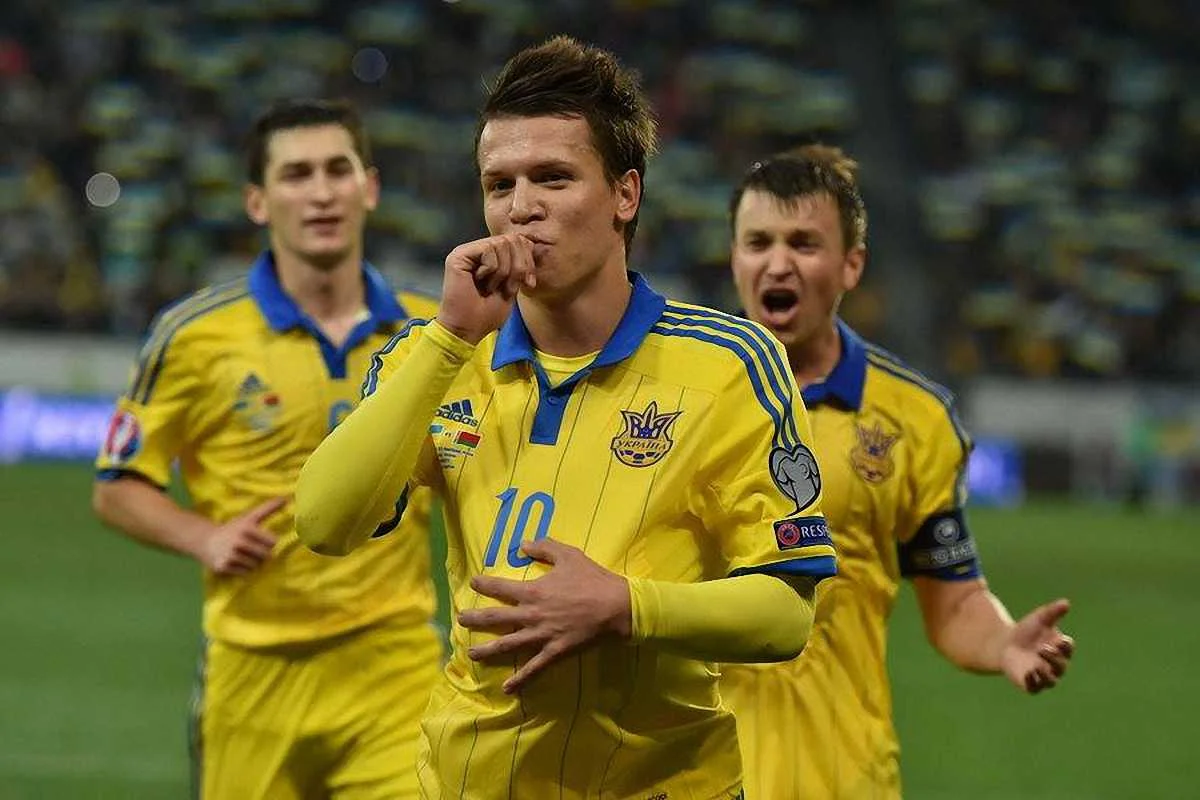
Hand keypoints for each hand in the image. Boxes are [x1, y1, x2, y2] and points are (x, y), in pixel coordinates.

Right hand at [195, 497, 284, 575]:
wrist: (206, 541)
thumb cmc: (234, 528)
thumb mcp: (250, 516)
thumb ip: (269, 508)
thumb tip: (288, 497)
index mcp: (247, 527)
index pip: (273, 542)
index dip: (270, 543)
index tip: (262, 540)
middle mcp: (238, 541)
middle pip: (266, 555)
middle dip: (262, 554)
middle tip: (251, 549)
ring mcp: (230, 554)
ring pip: (255, 565)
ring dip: (253, 562)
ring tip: (243, 555)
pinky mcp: (223, 566)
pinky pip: (244, 573)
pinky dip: (243, 569)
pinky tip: (235, 561)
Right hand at [438, 233, 536, 344]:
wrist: (467, 329)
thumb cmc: (487, 313)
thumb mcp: (513, 285)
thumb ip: (520, 264)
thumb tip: (530, 243)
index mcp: (492, 256)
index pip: (519, 241)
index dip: (528, 260)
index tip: (529, 284)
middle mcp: (479, 250)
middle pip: (512, 239)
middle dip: (519, 266)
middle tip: (509, 288)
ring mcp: (468, 251)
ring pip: (501, 243)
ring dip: (503, 271)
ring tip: (491, 287)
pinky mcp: (459, 255)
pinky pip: (488, 249)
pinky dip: (491, 269)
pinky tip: (479, 282)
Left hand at [458, 539, 630, 693]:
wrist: (617, 607)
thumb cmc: (593, 579)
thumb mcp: (569, 555)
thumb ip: (544, 548)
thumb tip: (522, 545)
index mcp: (533, 591)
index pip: (500, 588)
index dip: (484, 585)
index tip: (473, 583)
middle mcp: (531, 615)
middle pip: (495, 619)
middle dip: (475, 620)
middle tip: (460, 620)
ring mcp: (541, 636)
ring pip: (507, 645)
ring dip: (487, 650)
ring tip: (471, 654)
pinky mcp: (554, 652)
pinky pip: (534, 668)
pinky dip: (520, 680)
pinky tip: (507, 688)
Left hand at [1000, 598, 1074, 693]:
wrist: (1004, 643)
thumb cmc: (1026, 631)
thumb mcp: (1038, 618)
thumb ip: (1052, 611)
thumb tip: (1066, 602)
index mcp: (1059, 649)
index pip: (1068, 649)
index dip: (1066, 646)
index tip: (1060, 640)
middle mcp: (1054, 665)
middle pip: (1061, 666)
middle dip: (1054, 658)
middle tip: (1042, 648)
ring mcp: (1042, 675)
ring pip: (1051, 681)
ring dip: (1046, 675)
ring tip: (1036, 665)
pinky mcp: (1029, 683)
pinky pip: (1035, 688)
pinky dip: (1033, 683)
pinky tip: (1027, 674)